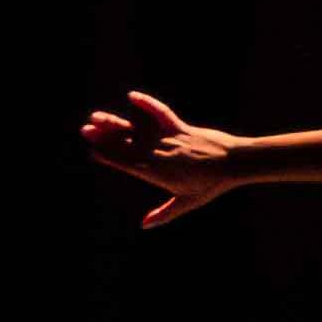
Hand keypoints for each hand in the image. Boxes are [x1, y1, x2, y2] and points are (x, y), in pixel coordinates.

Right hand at [77, 89, 244, 226]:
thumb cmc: (212, 185)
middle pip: (127, 144)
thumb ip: (164, 213)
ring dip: (117, 123)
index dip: (110, 157)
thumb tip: (144, 225)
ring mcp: (169, 138)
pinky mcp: (181, 127)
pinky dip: (148, 104)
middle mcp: (160, 153)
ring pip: (138, 129)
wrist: (236, 163)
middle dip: (105, 138)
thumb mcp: (188, 202)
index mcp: (158, 172)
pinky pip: (161, 113)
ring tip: (97, 117)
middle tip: (85, 130)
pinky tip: (132, 96)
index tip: (93, 152)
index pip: (127, 163)